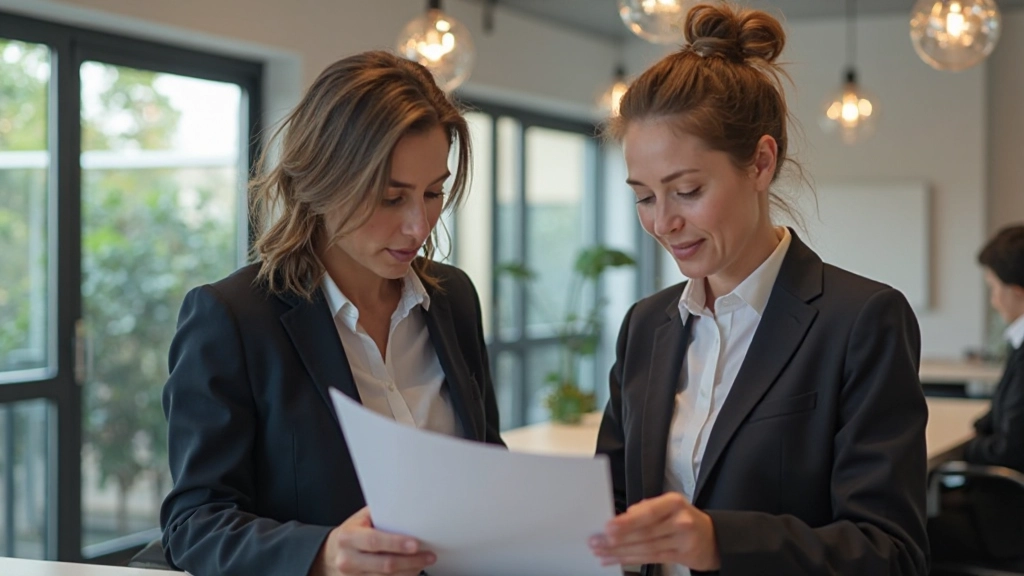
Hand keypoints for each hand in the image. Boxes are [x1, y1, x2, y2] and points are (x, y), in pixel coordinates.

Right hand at [311, 507, 435, 575]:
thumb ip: (381, 515)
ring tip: (424, 562)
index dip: (396, 544)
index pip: (374, 541)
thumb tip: (408, 508)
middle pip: (384, 565)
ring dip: (410, 571)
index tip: (415, 544)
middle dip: (410, 561)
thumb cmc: (352, 532)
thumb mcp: (361, 519)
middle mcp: (348, 559)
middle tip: (428, 556)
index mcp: (348, 537)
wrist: (333, 553)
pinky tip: (412, 570)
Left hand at [588, 493, 719, 571]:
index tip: (608, 527)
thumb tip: (620, 518)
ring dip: (620, 551)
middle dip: (618, 539)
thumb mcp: (668, 505)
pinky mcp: (680, 556)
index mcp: (673, 502)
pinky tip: (615, 559)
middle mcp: (680, 521)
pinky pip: (650, 558)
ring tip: (601, 551)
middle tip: (598, 541)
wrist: (712, 537)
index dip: (627, 522)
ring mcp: (681, 541)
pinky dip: (630, 559)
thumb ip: (645, 509)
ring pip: (645, 548)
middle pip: (645, 532)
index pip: (648, 513)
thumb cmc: (684, 517)